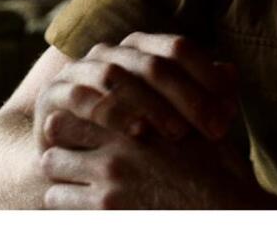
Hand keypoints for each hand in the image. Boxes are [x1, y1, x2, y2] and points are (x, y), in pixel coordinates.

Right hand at [33, 32, 238, 152]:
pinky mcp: (53, 94)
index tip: (229, 110)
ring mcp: (80, 69)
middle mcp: (111, 51)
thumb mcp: (174, 114)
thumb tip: (232, 74)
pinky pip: (81, 97)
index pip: (179, 48)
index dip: (206, 76)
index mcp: (141, 46)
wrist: (76, 150)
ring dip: (151, 105)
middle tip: (213, 128)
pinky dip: (111, 114)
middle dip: (188, 98)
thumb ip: (201, 93)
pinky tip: (137, 133)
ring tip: (178, 133)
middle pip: (154, 63)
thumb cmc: (137, 132)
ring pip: (118, 75)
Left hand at [40, 117, 255, 208]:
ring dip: (59, 171)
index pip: (83, 98)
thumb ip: (199, 96)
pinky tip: (80, 205)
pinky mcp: (105, 206)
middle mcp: (119, 137)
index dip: (76, 111)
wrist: (224, 210)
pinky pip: (57, 199)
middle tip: (69, 152)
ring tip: (72, 182)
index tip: (79, 124)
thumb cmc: (221, 170)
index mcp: (140, 112)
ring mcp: (109, 172)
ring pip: (51, 164)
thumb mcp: (210, 124)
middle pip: (57, 128)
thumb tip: (226, 66)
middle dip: (60, 139)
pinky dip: (64, 201)